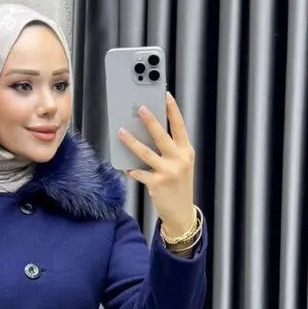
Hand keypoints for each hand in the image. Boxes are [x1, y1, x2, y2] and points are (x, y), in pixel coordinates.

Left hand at [118, 90, 195, 236]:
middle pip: (162, 136)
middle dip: (150, 120)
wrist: (181, 212)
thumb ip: (171, 150)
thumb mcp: (182, 165)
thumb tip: (150, 133)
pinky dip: (131, 169)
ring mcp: (168, 172)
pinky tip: (124, 166)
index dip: (173, 110)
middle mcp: (179, 160)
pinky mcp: (156, 184)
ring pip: (146, 152)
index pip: (180, 127)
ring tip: (121, 131)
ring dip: (132, 141)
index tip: (165, 95)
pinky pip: (139, 173)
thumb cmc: (179, 185)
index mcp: (186, 151)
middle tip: (140, 107)